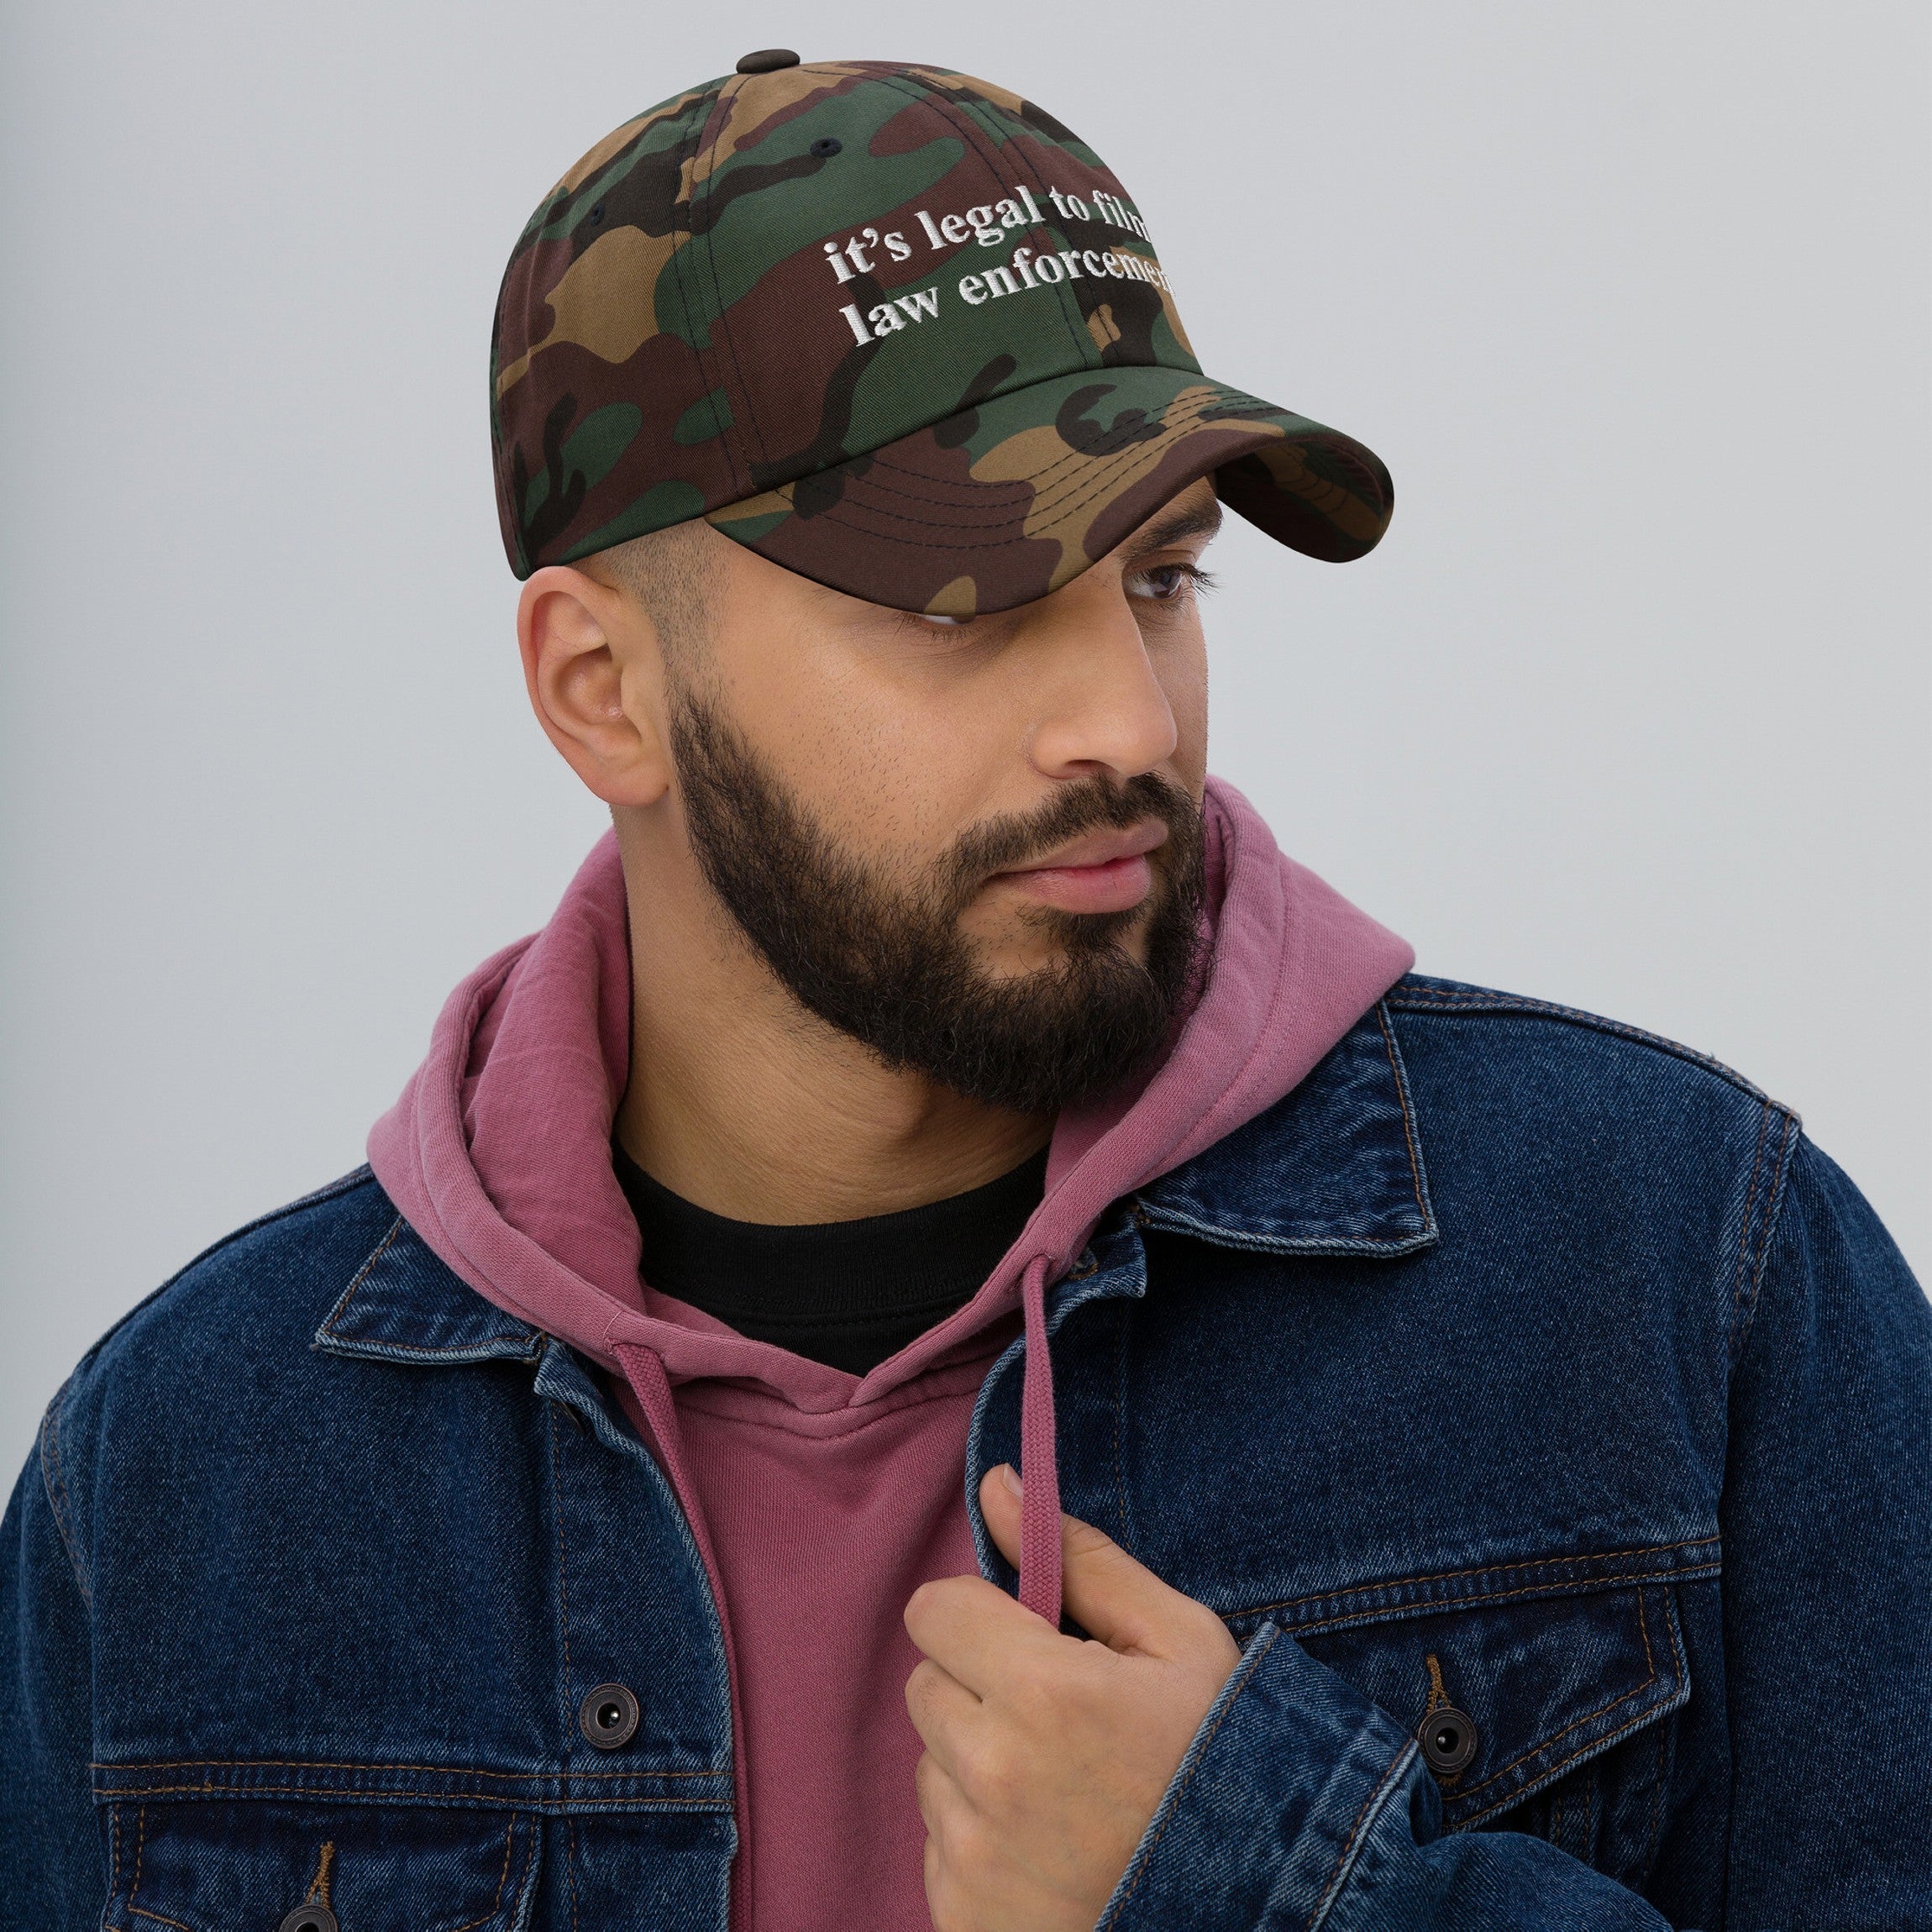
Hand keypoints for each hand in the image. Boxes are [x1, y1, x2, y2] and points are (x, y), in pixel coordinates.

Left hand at [903, 1464, 1241, 1931]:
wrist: (1256, 1908)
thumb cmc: (1222, 1763)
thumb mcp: (1180, 1642)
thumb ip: (1080, 1558)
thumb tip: (1001, 1486)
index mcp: (1044, 1692)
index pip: (933, 1611)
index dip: (980, 1616)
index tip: (1028, 1640)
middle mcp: (993, 1775)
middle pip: (927, 1685)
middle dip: (979, 1687)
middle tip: (1058, 1721)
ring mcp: (973, 1857)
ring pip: (932, 1765)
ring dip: (978, 1765)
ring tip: (1064, 1790)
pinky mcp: (960, 1918)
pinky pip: (938, 1844)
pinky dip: (981, 1839)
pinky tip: (1052, 1846)